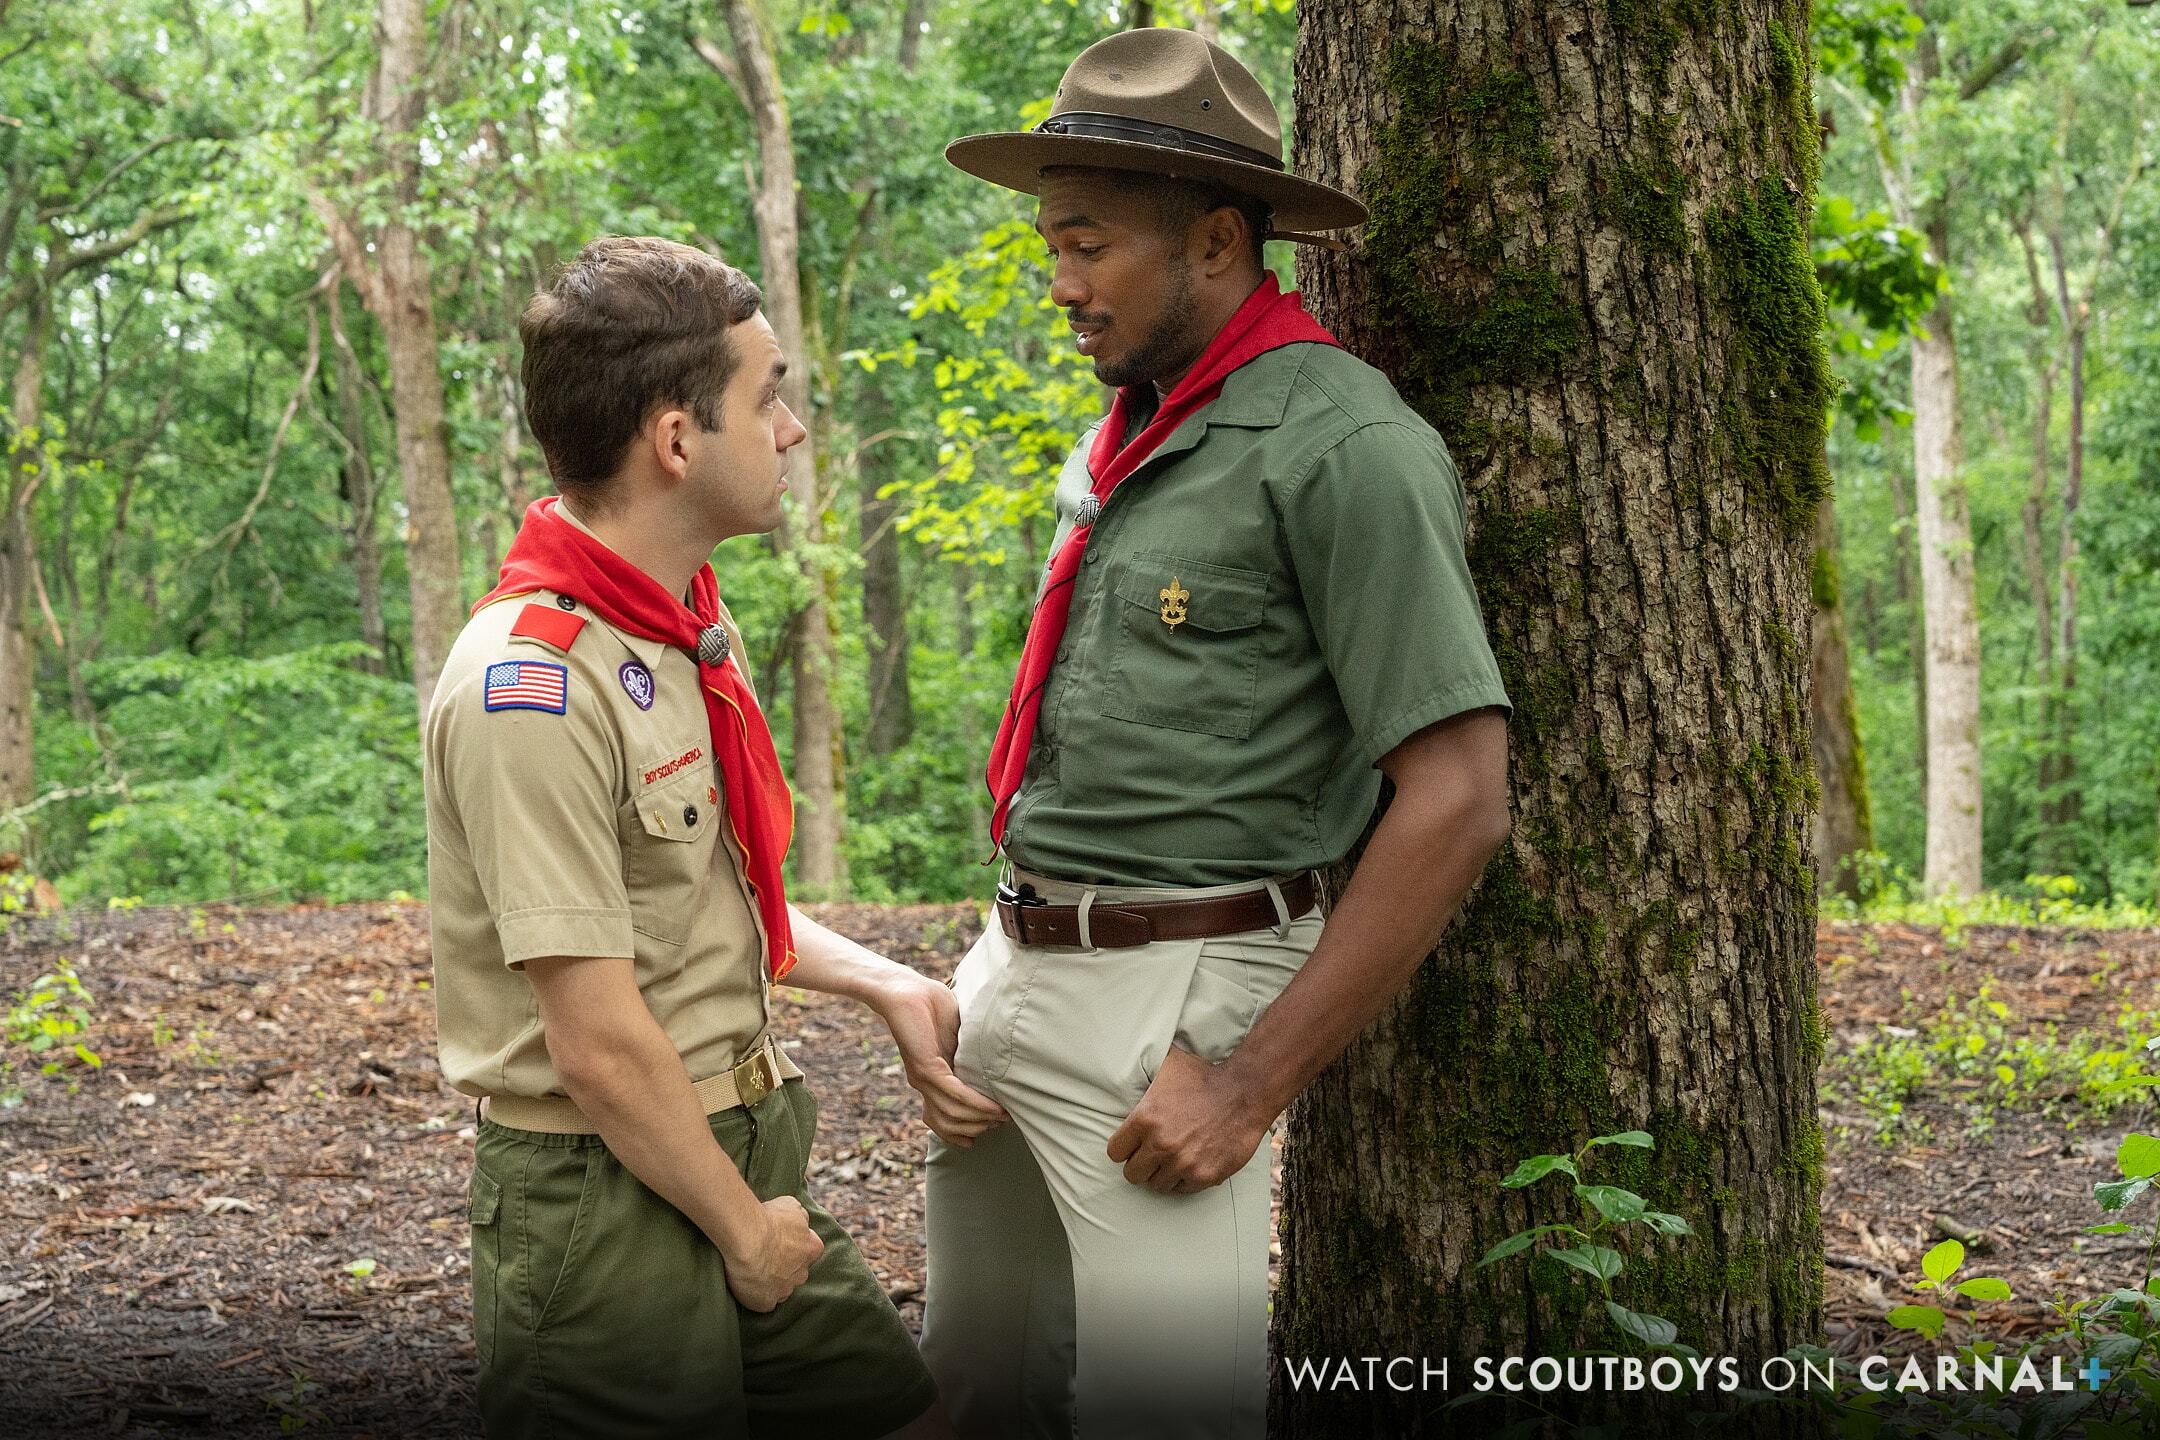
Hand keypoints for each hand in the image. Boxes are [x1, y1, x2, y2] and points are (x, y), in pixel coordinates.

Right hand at [721, 1195, 825, 1312]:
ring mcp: (785, 1290)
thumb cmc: (768, 1218)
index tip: (782, 1243)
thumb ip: (798, 1216)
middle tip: (764, 1257)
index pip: (810, 1251)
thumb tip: (798, 1219)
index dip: (796, 1247)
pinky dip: (757, 1296)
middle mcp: (802, 1273)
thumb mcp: (791, 1206)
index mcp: (811, 1249)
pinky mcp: (766, 1303)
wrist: (749, 1237)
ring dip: (770, 1283)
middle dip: (784, 1267)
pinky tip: (746, 1286)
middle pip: (796, 1273)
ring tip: (751, 1271)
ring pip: (781, 1289)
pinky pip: (764, 1303)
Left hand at [871, 966, 1008, 1146]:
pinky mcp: (926, 1067)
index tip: (994, 1128)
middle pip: (950, 1123)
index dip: (967, 1130)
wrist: (906, 989)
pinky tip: (994, 1105)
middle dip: (979, 1127)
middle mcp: (925, 1084)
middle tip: (1005, 1122)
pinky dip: (977, 1102)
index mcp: (932, 1079)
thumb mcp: (957, 1036)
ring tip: (1005, 1116)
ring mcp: (923, 1078)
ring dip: (982, 1118)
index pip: (945, 1119)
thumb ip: (970, 1054)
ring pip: (954, 1113)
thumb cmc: (932, 1006)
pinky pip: (954, 1093)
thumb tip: (995, 1066)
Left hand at [1106, 1045, 1271, 1193]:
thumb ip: (1143, 1070)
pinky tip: (1189, 1164)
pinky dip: (1184, 1180)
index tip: (1132, 1145)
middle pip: (1132, 1174)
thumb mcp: (1168, 1064)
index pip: (1115, 1152)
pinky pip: (1182, 1190)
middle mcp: (1160, 1144)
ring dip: (1162, 1174)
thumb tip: (1125, 1063)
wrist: (1245, 1092)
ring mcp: (1183, 1163)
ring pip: (1156, 1185)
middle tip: (1151, 1155)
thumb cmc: (1204, 1076)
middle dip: (1140, 1164)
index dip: (1123, 1148)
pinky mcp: (1204, 1176)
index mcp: (1145, 1119)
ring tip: (1171, 1160)